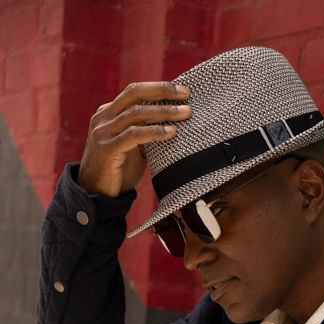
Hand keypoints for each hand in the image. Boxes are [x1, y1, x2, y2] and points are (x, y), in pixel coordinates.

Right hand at [77, 81, 191, 197]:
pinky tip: (171, 132)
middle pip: (134, 93)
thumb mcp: (134, 147)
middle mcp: (104, 118)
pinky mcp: (107, 149)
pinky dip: (154, 131)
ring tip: (185, 114)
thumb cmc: (119, 171)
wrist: (96, 194)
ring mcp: (103, 132)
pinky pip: (134, 135)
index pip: (134, 92)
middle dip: (161, 91)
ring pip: (135, 113)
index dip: (158, 88)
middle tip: (186, 94)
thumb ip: (146, 133)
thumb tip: (175, 125)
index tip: (183, 90)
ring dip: (163, 112)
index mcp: (109, 113)